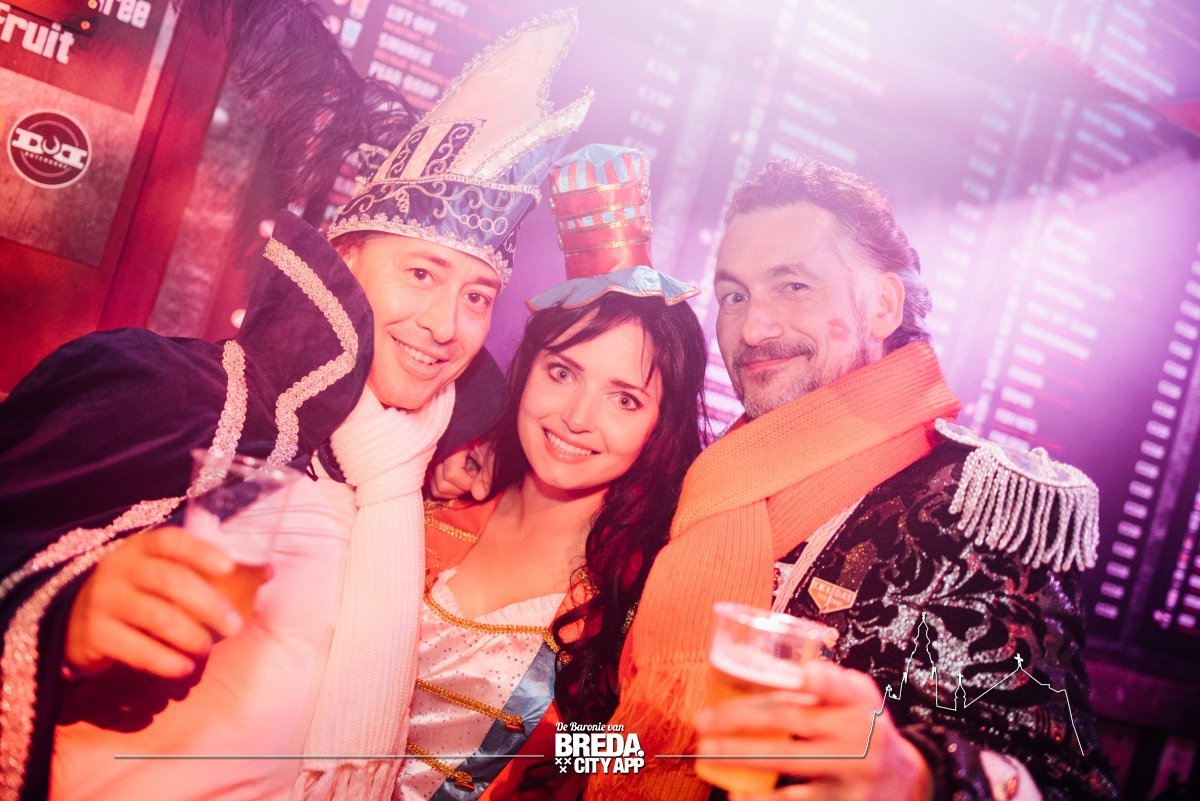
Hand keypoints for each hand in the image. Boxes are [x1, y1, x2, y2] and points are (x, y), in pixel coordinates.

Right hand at [65, 527, 244, 677]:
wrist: (78, 620)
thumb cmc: (141, 591)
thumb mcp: (166, 572)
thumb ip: (212, 571)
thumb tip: (268, 571)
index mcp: (142, 547)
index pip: (172, 541)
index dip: (201, 552)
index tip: (230, 567)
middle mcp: (119, 568)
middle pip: (170, 582)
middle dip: (209, 605)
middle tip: (236, 626)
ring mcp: (103, 600)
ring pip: (155, 617)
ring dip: (189, 635)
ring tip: (207, 647)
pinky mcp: (93, 634)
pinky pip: (134, 648)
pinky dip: (164, 660)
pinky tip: (184, 667)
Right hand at [426, 438, 494, 500]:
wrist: (484, 437)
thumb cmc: (489, 445)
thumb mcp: (492, 458)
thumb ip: (485, 476)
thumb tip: (478, 496)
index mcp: (454, 448)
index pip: (451, 474)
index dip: (467, 483)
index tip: (479, 479)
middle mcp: (439, 455)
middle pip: (442, 484)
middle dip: (460, 489)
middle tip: (474, 480)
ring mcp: (435, 463)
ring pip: (436, 489)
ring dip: (454, 491)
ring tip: (468, 480)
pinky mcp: (435, 470)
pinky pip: (435, 488)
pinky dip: (448, 490)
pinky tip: (461, 482)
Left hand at [695, 660, 931, 800]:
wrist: (908, 782)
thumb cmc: (866, 729)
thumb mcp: (862, 698)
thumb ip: (831, 681)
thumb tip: (798, 668)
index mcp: (858, 704)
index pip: (838, 687)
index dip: (823, 680)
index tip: (805, 673)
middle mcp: (858, 737)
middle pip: (792, 721)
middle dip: (741, 718)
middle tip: (703, 720)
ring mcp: (849, 774)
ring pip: (788, 761)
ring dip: (742, 756)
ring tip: (708, 752)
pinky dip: (764, 799)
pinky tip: (737, 794)